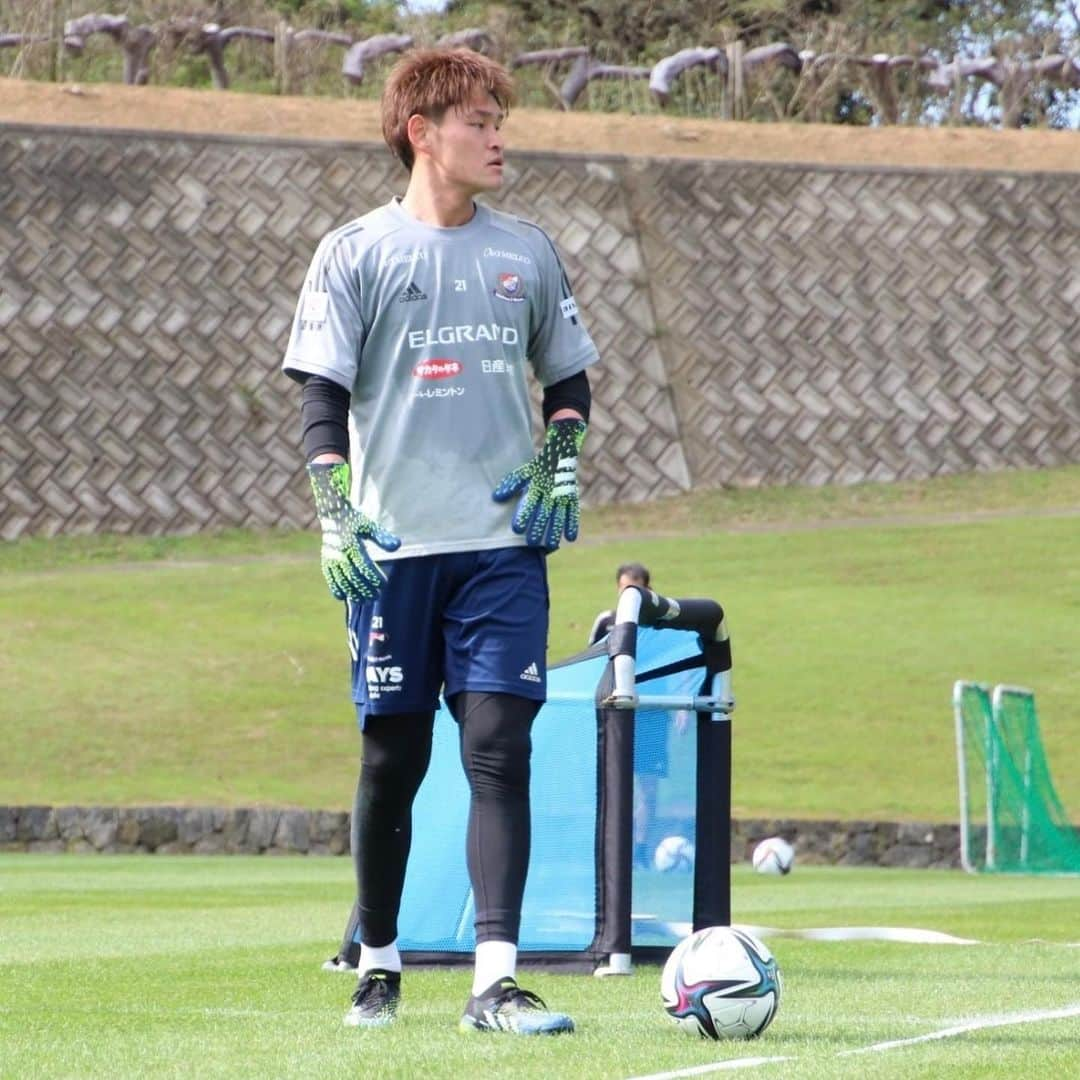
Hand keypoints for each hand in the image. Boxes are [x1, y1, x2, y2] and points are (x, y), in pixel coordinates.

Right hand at [306, 462, 399, 601]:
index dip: (373, 577)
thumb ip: (382, 537)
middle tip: (376, 597)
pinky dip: (336, 588)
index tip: (383, 585)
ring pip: (342, 580)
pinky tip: (343, 597)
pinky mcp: (326, 562)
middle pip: (354, 576)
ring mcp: (332, 559)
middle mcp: (341, 554)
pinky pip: (330, 578)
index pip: (364, 566)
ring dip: (352, 592)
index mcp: (352, 545)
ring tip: (363, 600)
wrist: (333, 515)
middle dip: (365, 589)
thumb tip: (397, 546)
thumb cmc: (355, 521)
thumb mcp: (369, 526)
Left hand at [492, 418, 586, 550]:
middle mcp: (550, 492)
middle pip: (544, 513)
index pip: (529, 503)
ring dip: (555, 531)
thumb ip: (510, 485)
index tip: (517, 529)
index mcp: (537, 485)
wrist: (560, 454)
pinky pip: (573, 513)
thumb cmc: (537, 468)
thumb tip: (496, 497)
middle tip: (531, 543)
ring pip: (559, 516)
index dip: (523, 516)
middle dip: (538, 528)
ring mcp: (563, 495)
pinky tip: (569, 538)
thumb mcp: (523, 473)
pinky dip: (572, 525)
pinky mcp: (572, 498)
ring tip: (550, 546)